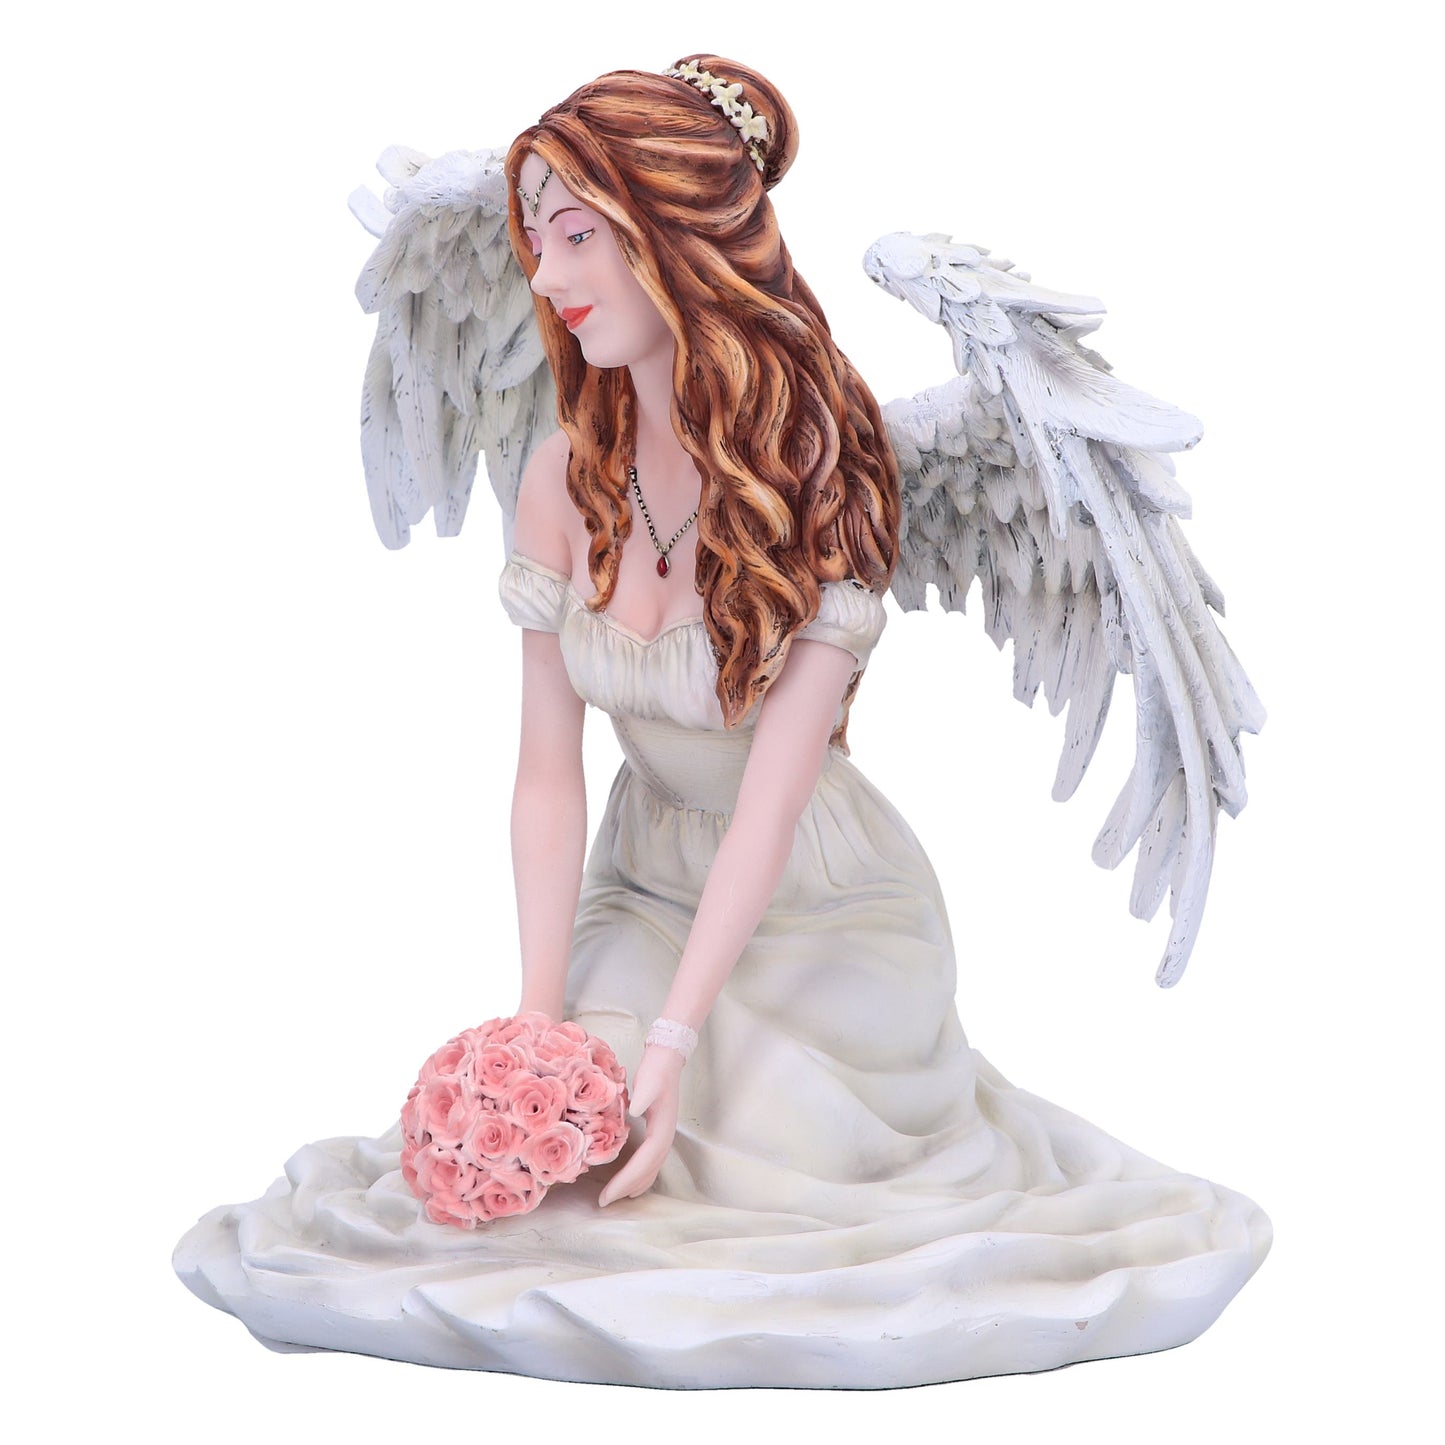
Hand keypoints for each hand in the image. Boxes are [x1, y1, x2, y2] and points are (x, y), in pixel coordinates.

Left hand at [597, 1043, 684, 1206]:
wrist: (666, 1058)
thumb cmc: (656, 1070)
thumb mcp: (649, 1080)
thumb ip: (643, 1095)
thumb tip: (635, 1111)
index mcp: (663, 1129)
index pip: (645, 1161)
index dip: (627, 1179)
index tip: (608, 1194)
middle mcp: (665, 1136)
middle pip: (648, 1170)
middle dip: (627, 1187)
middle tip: (604, 1202)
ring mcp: (662, 1135)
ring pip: (651, 1168)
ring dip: (634, 1184)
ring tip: (615, 1197)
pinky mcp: (656, 1131)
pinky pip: (649, 1161)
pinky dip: (640, 1174)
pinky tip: (631, 1181)